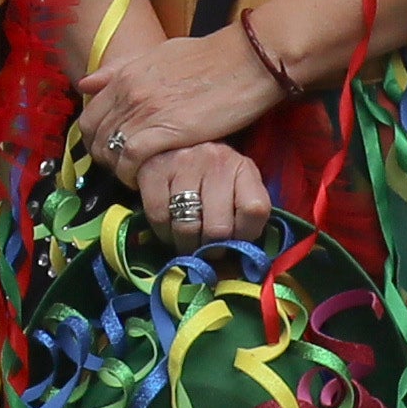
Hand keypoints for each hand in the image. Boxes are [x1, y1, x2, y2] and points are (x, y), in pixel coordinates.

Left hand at [78, 22, 293, 179]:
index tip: (109, 151)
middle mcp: (129, 92)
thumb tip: (87, 83)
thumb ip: (121, 69)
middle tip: (122, 167)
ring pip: (110, 151)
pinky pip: (131, 159)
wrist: (245, 61)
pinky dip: (132, 174)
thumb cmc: (209, 57)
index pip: (88, 116)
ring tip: (135, 176)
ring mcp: (145, 111)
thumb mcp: (158, 54)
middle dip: (104, 157)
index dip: (94, 139)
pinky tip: (146, 179)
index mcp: (125, 74)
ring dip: (118, 169)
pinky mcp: (166, 130)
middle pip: (95, 136)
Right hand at [129, 136, 278, 246]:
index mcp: (243, 167)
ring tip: (188, 243)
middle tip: (207, 250)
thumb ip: (244, 219)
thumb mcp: (237, 188)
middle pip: (218, 228)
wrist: (170, 143)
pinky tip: (169, 229)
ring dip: (187, 246)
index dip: (245, 235)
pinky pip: (159, 219)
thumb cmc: (211, 176)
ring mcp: (182, 163)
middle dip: (212, 249)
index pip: (254, 210)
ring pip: (187, 228)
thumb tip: (240, 264)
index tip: (236, 241)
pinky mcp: (152, 171)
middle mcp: (215, 160)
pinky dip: (164, 234)